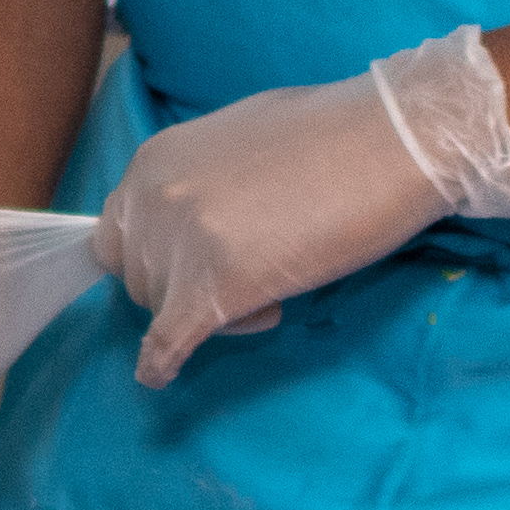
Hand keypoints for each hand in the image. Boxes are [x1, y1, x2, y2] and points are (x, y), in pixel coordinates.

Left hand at [96, 25, 509, 387]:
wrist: (390, 139)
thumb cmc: (332, 132)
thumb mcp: (235, 140)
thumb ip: (198, 179)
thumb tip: (193, 214)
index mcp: (153, 162)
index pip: (118, 233)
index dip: (155, 257)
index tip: (191, 264)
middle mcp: (152, 200)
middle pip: (137, 278)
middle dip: (181, 288)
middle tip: (249, 275)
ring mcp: (180, 244)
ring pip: (160, 311)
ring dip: (203, 315)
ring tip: (269, 291)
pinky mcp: (215, 286)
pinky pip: (168, 343)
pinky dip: (162, 364)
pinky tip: (162, 377)